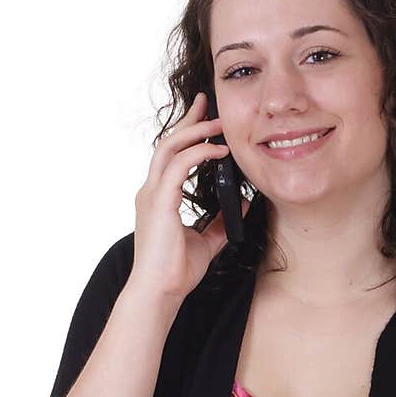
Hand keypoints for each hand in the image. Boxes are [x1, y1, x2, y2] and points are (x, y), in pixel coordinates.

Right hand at [130, 90, 251, 303]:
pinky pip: (178, 167)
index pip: (172, 156)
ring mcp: (153, 195)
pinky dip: (199, 154)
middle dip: (190, 121)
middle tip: (209, 104)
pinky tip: (218, 151)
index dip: (188, 134)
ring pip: (170, 148)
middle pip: (168, 143)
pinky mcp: (160, 203)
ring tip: (219, 124)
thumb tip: (242, 205)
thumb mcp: (207, 241)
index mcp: (159, 198)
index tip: (205, 117)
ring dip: (195, 132)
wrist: (160, 292)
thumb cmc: (176, 271)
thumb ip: (221, 221)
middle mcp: (152, 191)